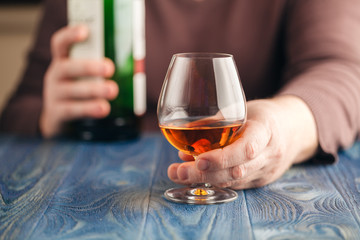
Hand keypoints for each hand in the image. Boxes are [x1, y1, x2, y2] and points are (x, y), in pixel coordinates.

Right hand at [40, 25, 117, 137]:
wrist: (62, 122)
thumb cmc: (82, 92)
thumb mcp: (86, 77)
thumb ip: (101, 67)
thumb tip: (134, 63)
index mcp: (63, 61)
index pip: (60, 43)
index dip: (70, 35)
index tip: (85, 31)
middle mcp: (55, 75)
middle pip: (67, 67)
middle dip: (89, 67)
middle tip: (110, 68)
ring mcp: (54, 95)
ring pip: (72, 90)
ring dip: (94, 89)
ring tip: (112, 90)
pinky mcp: (57, 113)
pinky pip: (72, 110)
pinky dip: (89, 108)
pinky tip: (104, 109)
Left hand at [167, 96, 318, 188]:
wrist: (294, 130)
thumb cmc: (264, 116)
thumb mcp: (244, 109)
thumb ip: (218, 121)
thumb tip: (187, 137)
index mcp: (267, 130)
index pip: (246, 149)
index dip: (222, 158)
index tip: (199, 160)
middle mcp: (270, 154)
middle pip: (237, 171)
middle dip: (203, 174)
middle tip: (177, 171)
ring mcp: (268, 170)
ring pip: (234, 182)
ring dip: (204, 180)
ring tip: (178, 174)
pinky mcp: (261, 180)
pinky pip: (236, 185)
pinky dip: (214, 180)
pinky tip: (195, 176)